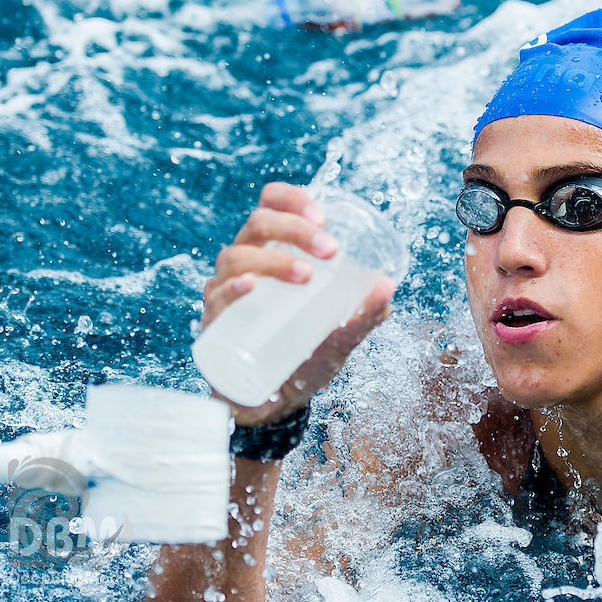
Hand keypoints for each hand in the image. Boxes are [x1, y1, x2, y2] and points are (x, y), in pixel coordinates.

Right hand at [202, 182, 394, 425]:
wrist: (276, 401)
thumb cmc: (306, 354)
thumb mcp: (341, 333)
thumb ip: (365, 313)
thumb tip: (387, 285)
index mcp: (272, 250)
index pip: (272, 205)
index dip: (292, 200)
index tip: (323, 217)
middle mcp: (245, 263)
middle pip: (258, 225)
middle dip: (295, 230)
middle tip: (329, 249)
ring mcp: (225, 290)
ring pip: (236, 257)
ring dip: (273, 261)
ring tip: (306, 275)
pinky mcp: (214, 323)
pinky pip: (217, 297)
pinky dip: (233, 289)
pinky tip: (251, 287)